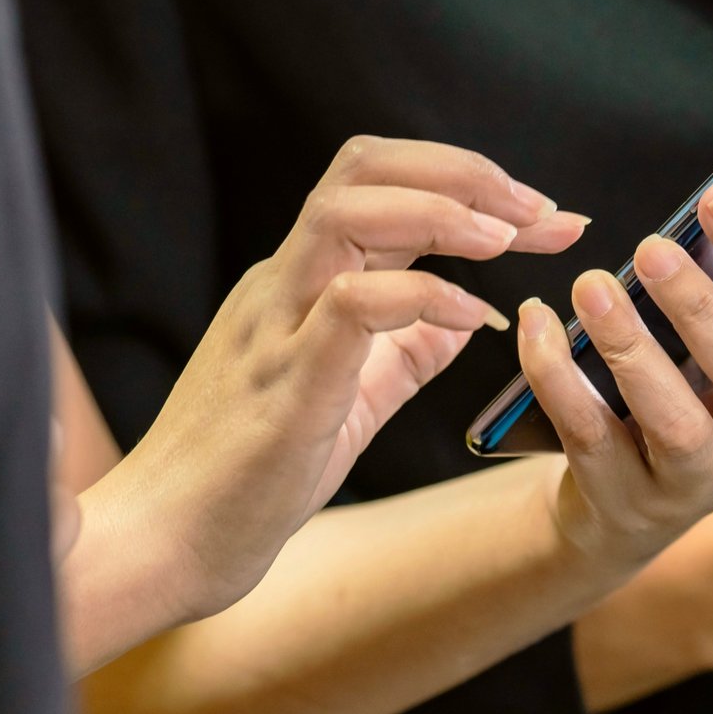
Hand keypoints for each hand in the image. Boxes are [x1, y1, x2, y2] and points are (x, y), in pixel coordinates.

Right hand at [105, 136, 583, 619]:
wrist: (165, 544)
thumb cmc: (250, 475)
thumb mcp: (349, 395)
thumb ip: (406, 349)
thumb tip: (470, 314)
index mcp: (300, 281)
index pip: (380, 186)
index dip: (469, 183)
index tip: (546, 214)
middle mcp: (283, 284)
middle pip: (364, 169)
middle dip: (465, 172)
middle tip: (543, 210)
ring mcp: (276, 326)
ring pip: (347, 212)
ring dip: (443, 211)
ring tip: (510, 240)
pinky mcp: (285, 383)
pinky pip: (353, 305)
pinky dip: (424, 295)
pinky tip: (475, 317)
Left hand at [523, 140, 712, 570]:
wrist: (626, 502)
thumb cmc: (698, 384)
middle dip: (706, 311)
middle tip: (651, 247)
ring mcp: (699, 480)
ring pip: (678, 423)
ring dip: (633, 349)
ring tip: (589, 286)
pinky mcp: (629, 500)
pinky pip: (593, 440)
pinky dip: (559, 379)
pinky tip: (537, 324)